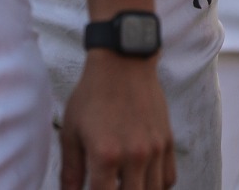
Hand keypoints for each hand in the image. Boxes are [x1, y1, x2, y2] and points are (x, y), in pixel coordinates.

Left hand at [60, 50, 175, 189]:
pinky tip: (141, 180)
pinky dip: (156, 185)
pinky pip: (168, 178)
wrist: (123, 61)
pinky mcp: (168, 140)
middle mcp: (134, 155)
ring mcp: (155, 149)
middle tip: (107, 185)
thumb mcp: (71, 131)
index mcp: (106, 155)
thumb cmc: (92, 94)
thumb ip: (70, 170)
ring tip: (123, 183)